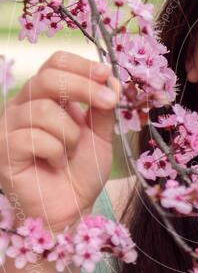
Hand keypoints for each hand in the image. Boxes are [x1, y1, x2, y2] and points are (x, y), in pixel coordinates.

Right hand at [0, 50, 119, 232]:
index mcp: (44, 96)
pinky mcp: (4, 150)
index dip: (81, 65)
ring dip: (70, 134)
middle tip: (109, 102)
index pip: (55, 63)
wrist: (72, 209)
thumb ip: (103, 107)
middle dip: (83, 88)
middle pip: (47, 78)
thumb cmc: (81, 171)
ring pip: (43, 110)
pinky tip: (54, 164)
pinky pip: (35, 138)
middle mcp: (22, 106)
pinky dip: (55, 153)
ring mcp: (9, 127)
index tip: (106, 74)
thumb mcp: (100, 134)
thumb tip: (111, 80)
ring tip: (70, 152)